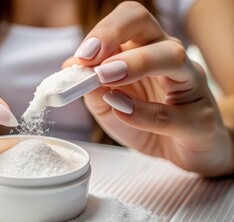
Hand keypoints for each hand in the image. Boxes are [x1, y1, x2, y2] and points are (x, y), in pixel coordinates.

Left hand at [65, 2, 233, 175]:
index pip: (128, 20)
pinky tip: (121, 110)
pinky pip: (172, 113)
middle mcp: (169, 58)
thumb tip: (70, 68)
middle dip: (114, 34)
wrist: (184, 152)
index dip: (104, 31)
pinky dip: (142, 112)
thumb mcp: (108, 105)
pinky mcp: (199, 121)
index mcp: (145, 49)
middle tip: (90, 57)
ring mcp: (191, 85)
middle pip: (148, 24)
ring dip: (134, 63)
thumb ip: (91, 87)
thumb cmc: (148, 123)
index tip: (82, 54)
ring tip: (104, 76)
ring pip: (171, 57)